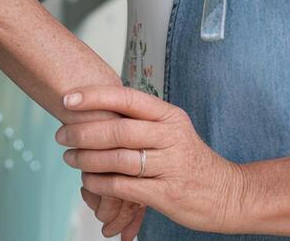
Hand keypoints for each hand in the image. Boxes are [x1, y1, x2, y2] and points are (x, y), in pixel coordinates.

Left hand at [57, 85, 247, 234]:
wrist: (227, 193)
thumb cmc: (190, 160)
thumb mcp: (174, 131)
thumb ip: (142, 120)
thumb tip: (101, 105)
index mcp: (170, 116)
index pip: (128, 99)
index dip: (95, 96)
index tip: (67, 99)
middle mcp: (171, 137)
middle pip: (118, 130)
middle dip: (83, 132)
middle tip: (62, 134)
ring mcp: (169, 166)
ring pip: (118, 158)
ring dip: (87, 158)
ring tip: (70, 157)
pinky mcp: (166, 193)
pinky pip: (124, 186)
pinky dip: (100, 184)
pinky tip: (88, 181)